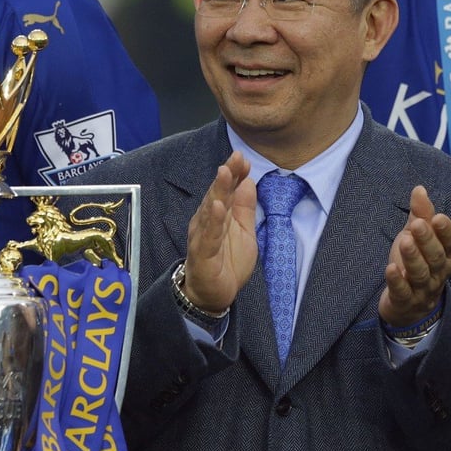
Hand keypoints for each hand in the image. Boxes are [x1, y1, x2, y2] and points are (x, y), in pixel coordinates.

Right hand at [182, 151, 257, 313]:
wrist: (213, 294)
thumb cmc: (227, 261)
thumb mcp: (244, 231)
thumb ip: (245, 207)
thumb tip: (248, 181)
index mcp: (219, 215)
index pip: (227, 189)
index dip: (234, 173)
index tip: (242, 157)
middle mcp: (208, 221)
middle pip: (218, 194)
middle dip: (227, 175)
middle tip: (235, 157)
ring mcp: (203, 236)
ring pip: (210, 210)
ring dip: (218, 190)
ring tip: (225, 172)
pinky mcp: (202, 253)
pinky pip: (208, 236)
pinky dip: (213, 221)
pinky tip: (217, 207)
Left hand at [378, 185, 450, 326]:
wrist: (407, 306)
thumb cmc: (414, 264)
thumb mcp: (416, 238)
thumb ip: (420, 215)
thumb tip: (419, 188)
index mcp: (444, 255)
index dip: (446, 231)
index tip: (437, 217)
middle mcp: (437, 272)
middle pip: (435, 256)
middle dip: (427, 240)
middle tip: (417, 225)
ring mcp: (422, 289)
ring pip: (421, 274)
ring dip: (413, 257)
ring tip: (405, 241)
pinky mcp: (405, 301)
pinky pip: (402, 291)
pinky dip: (397, 281)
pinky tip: (390, 268)